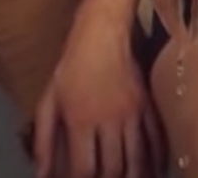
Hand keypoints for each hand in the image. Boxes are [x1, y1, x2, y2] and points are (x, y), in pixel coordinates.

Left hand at [33, 21, 163, 177]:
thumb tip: (40, 174)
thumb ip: (44, 141)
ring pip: (138, 157)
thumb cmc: (72, 67)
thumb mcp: (48, 102)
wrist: (102, 34)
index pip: (84, 168)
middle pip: (113, 167)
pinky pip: (156, 138)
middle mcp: (108, 120)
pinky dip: (157, 158)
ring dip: (135, 176)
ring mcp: (132, 113)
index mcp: (81, 120)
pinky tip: (155, 168)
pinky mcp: (147, 105)